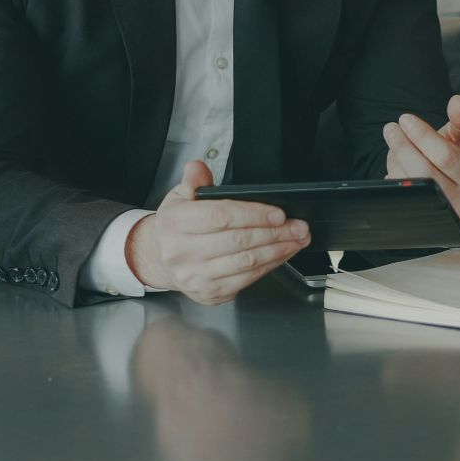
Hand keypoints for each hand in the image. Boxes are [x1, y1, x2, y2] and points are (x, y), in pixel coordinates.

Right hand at [127, 160, 310, 304]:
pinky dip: (269, 266)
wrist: (160, 259)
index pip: (221, 217)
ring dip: (278, 251)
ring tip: (297, 239)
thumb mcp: (180, 197)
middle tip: (299, 226)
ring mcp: (196, 277)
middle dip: (275, 233)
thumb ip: (194, 181)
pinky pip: (246, 280)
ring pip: (246, 263)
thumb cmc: (177, 226)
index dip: (254, 215)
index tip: (279, 214)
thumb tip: (199, 167)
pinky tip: (282, 254)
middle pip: (239, 242)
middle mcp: (183, 253)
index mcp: (176, 224)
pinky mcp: (210, 293)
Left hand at [382, 94, 459, 216]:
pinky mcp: (422, 219)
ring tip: (394, 142)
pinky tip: (396, 163)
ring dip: (396, 160)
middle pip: (424, 172)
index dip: (423, 136)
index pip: (445, 156)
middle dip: (403, 147)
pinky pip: (401, 197)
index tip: (405, 119)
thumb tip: (457, 101)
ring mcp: (440, 214)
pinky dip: (394, 176)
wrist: (454, 187)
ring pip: (409, 185)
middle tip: (390, 128)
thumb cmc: (458, 156)